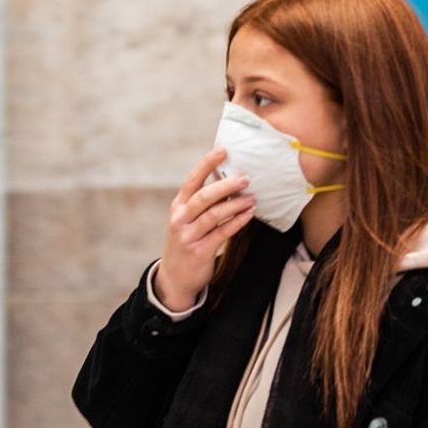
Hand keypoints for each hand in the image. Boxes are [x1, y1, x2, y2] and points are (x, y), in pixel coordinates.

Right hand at [153, 148, 254, 311]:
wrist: (175, 277)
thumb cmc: (187, 240)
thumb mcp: (187, 219)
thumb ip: (202, 202)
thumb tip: (229, 180)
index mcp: (178, 206)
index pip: (192, 180)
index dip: (207, 164)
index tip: (223, 150)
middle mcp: (180, 218)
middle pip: (204, 196)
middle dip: (227, 185)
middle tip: (246, 178)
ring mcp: (188, 235)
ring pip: (214, 214)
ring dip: (236, 204)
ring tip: (252, 198)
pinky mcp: (199, 251)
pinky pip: (222, 233)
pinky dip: (237, 222)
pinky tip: (249, 215)